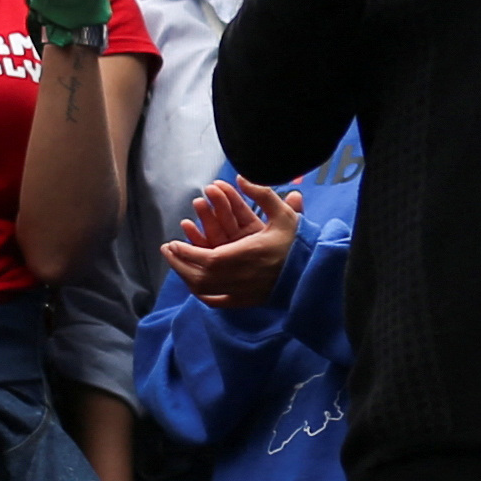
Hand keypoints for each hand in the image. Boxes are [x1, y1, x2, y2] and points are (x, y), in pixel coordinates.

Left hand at [162, 177, 304, 310]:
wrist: (313, 274)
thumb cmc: (297, 243)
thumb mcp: (284, 215)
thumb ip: (262, 194)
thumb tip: (241, 176)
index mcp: (248, 256)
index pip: (209, 258)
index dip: (188, 252)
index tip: (174, 242)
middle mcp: (242, 277)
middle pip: (201, 276)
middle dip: (180, 263)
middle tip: (167, 250)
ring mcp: (243, 293)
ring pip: (205, 291)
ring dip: (186, 278)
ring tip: (175, 265)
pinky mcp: (246, 302)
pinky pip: (218, 303)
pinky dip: (202, 296)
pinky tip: (194, 288)